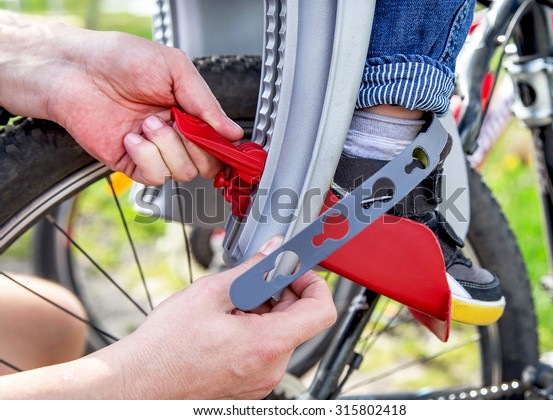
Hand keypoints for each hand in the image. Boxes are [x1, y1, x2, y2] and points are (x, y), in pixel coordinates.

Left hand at [0, 12, 242, 184]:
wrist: (77, 70)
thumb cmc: (121, 60)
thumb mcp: (175, 69)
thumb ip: (206, 103)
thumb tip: (232, 132)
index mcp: (190, 112)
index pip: (219, 143)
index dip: (224, 148)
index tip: (225, 144)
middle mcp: (175, 135)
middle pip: (207, 164)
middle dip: (195, 146)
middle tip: (178, 122)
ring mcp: (154, 151)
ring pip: (182, 172)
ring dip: (167, 146)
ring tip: (148, 122)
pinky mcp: (132, 164)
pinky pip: (154, 176)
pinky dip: (145, 156)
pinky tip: (132, 137)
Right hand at [117, 236, 336, 398]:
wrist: (139, 384)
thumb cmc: (166, 348)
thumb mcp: (210, 294)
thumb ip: (251, 270)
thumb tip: (274, 252)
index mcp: (267, 344)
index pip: (322, 310)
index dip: (313, 283)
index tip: (294, 270)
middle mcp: (271, 368)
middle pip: (299, 320)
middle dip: (280, 294)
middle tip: (250, 282)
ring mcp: (261, 380)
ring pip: (281, 334)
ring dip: (264, 312)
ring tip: (229, 306)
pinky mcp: (250, 386)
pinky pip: (266, 351)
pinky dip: (254, 331)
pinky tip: (225, 323)